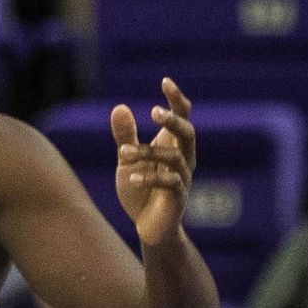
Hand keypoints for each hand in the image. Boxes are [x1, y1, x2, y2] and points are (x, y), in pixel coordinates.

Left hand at [111, 77, 196, 247]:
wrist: (148, 226)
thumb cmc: (140, 189)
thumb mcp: (127, 159)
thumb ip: (125, 135)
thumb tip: (120, 107)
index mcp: (172, 146)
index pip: (182, 117)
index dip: (176, 99)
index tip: (165, 80)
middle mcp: (183, 160)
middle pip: (188, 134)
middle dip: (174, 121)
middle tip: (154, 112)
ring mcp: (182, 179)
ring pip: (174, 158)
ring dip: (147, 152)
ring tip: (123, 152)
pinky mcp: (177, 198)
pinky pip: (170, 183)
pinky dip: (149, 178)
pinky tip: (129, 177)